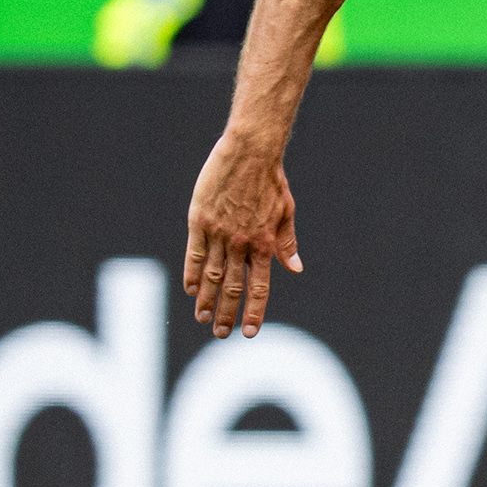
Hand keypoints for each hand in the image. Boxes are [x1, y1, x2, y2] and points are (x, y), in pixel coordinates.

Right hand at [184, 132, 302, 337]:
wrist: (251, 152)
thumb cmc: (271, 181)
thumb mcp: (286, 211)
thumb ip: (287, 242)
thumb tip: (296, 269)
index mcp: (265, 243)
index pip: (259, 286)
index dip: (254, 311)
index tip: (248, 332)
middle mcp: (242, 243)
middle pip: (233, 287)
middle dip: (228, 313)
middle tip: (221, 334)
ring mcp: (219, 233)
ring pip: (212, 275)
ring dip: (207, 300)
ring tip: (203, 320)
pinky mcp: (200, 221)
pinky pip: (195, 253)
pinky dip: (192, 273)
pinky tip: (191, 290)